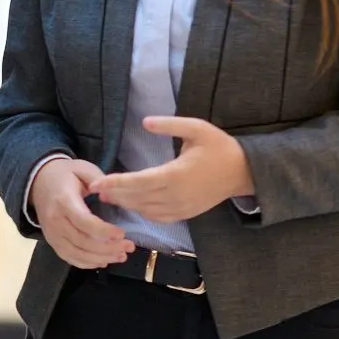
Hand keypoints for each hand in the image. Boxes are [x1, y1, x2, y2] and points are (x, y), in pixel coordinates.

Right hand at [30, 157, 134, 269]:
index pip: (84, 222)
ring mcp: (52, 234)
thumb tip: (112, 193)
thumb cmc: (64, 174)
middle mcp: (56, 221)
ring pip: (77, 253)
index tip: (123, 233)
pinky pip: (69, 258)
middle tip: (129, 247)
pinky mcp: (52, 241)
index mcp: (64, 201)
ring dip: (101, 258)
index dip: (104, 231)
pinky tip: (103, 261)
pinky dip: (87, 263)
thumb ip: (99, 179)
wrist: (38, 181)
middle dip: (108, 248)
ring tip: (121, 256)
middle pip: (83, 242)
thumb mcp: (82, 168)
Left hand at [91, 117, 253, 223]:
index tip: (97, 183)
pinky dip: (142, 211)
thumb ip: (170, 125)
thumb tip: (144, 121)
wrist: (243, 172)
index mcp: (177, 174)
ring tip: (107, 196)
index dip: (116, 183)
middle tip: (95, 190)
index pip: (139, 181)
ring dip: (126, 203)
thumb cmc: (219, 147)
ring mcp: (181, 208)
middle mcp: (177, 195)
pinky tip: (131, 203)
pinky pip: (158, 216)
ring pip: (146, 209)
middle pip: (138, 198)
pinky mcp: (185, 214)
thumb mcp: (197, 128)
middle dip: (115, 194)